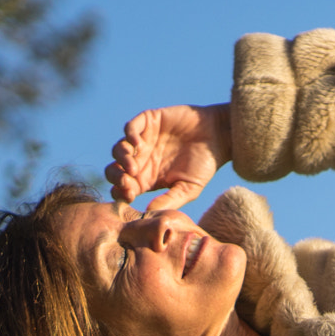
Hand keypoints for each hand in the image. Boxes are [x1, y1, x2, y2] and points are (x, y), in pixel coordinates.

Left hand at [105, 103, 231, 211]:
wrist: (220, 137)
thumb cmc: (205, 166)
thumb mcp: (189, 189)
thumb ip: (169, 200)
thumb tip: (148, 213)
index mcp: (147, 179)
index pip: (123, 188)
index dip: (121, 192)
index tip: (130, 195)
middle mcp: (141, 160)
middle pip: (115, 169)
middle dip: (116, 176)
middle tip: (127, 180)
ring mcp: (143, 140)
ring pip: (118, 149)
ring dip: (121, 158)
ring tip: (132, 165)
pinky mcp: (148, 122)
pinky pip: (130, 128)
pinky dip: (129, 136)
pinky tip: (139, 145)